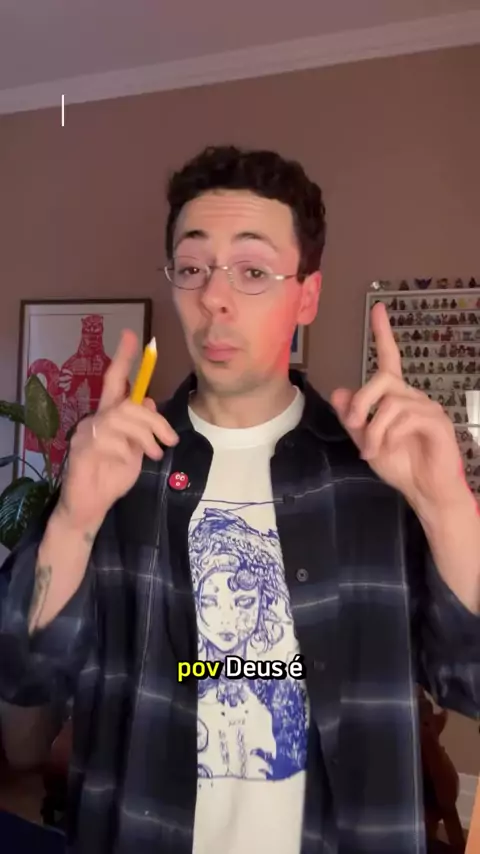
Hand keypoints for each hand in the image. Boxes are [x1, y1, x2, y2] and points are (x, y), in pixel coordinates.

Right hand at [56, 330, 177, 532]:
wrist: (90, 505)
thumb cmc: (112, 476)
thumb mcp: (136, 448)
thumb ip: (143, 426)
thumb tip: (149, 402)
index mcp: (110, 415)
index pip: (115, 379)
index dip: (123, 357)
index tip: (133, 335)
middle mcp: (96, 418)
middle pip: (128, 403)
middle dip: (155, 420)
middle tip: (169, 441)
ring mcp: (87, 433)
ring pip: (123, 418)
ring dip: (146, 437)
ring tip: (155, 454)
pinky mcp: (82, 449)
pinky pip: (111, 440)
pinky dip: (128, 451)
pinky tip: (129, 463)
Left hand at [330, 301, 467, 512]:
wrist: (426, 492)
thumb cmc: (401, 466)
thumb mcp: (368, 441)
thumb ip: (354, 418)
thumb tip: (338, 391)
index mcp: (397, 398)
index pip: (390, 359)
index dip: (383, 334)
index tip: (378, 308)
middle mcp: (413, 397)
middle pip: (382, 378)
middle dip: (361, 401)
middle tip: (353, 427)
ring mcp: (427, 408)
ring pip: (390, 401)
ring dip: (373, 428)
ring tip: (371, 449)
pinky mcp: (437, 422)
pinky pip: (405, 417)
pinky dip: (388, 434)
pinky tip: (386, 449)